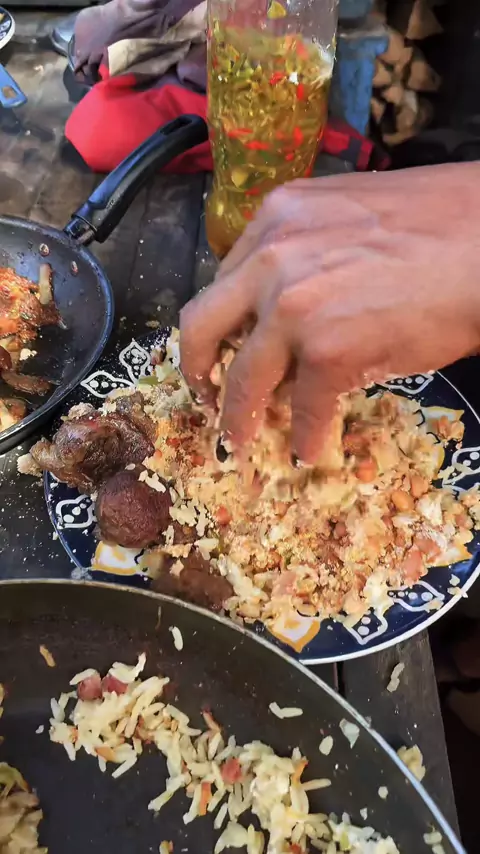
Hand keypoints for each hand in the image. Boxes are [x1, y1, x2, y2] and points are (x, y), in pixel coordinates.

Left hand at [180, 163, 479, 462]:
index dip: (223, 322)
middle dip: (196, 369)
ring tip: (240, 442)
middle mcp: (272, 259)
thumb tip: (290, 299)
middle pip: (201, 326)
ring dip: (238, 418)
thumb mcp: (350, 214)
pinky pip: (303, 409)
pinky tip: (309, 448)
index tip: (224, 346)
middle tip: (206, 395)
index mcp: (276, 218)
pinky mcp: (329, 352)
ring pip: (243, 378)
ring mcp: (295, 307)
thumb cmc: (441, 226)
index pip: (225, 280)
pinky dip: (305, 435)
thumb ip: (307, 248)